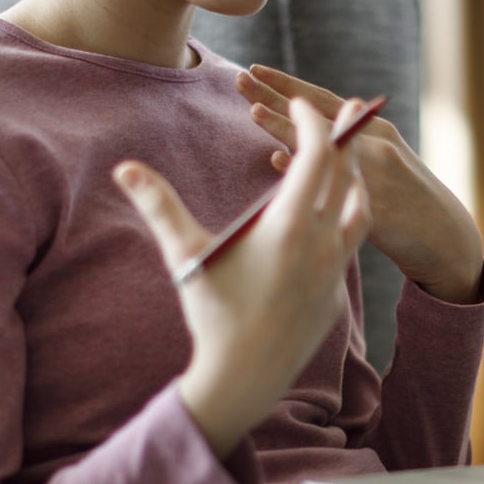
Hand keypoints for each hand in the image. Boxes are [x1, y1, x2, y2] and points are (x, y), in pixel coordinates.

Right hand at [114, 96, 372, 457]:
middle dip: (345, 138)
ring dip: (355, 179)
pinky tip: (334, 216)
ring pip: (360, 210)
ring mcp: (334, 270)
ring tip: (349, 160)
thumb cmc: (212, 315)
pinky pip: (350, 246)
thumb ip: (158, 206)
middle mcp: (320, 244)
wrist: (244, 377)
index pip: (316, 156)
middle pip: (347, 176)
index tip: (300, 106)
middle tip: (348, 109)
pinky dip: (346, 219)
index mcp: (287, 226)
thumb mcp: (184, 255)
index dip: (313, 123)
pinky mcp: (336, 294)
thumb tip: (123, 168)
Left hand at [236, 64, 483, 303]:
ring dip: (286, 126)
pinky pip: (327, 180)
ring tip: (252, 111)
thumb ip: (346, 149)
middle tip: (238, 78)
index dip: (288, 84)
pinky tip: (276, 160)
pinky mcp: (370, 197)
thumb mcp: (384, 163)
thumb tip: (291, 146)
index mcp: (375, 129)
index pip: (324, 99)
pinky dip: (302, 169)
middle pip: (316, 113)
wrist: (442, 235)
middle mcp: (374, 142)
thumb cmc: (406, 200)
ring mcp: (373, 169)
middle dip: (276, 96)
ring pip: (321, 141)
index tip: (254, 69)